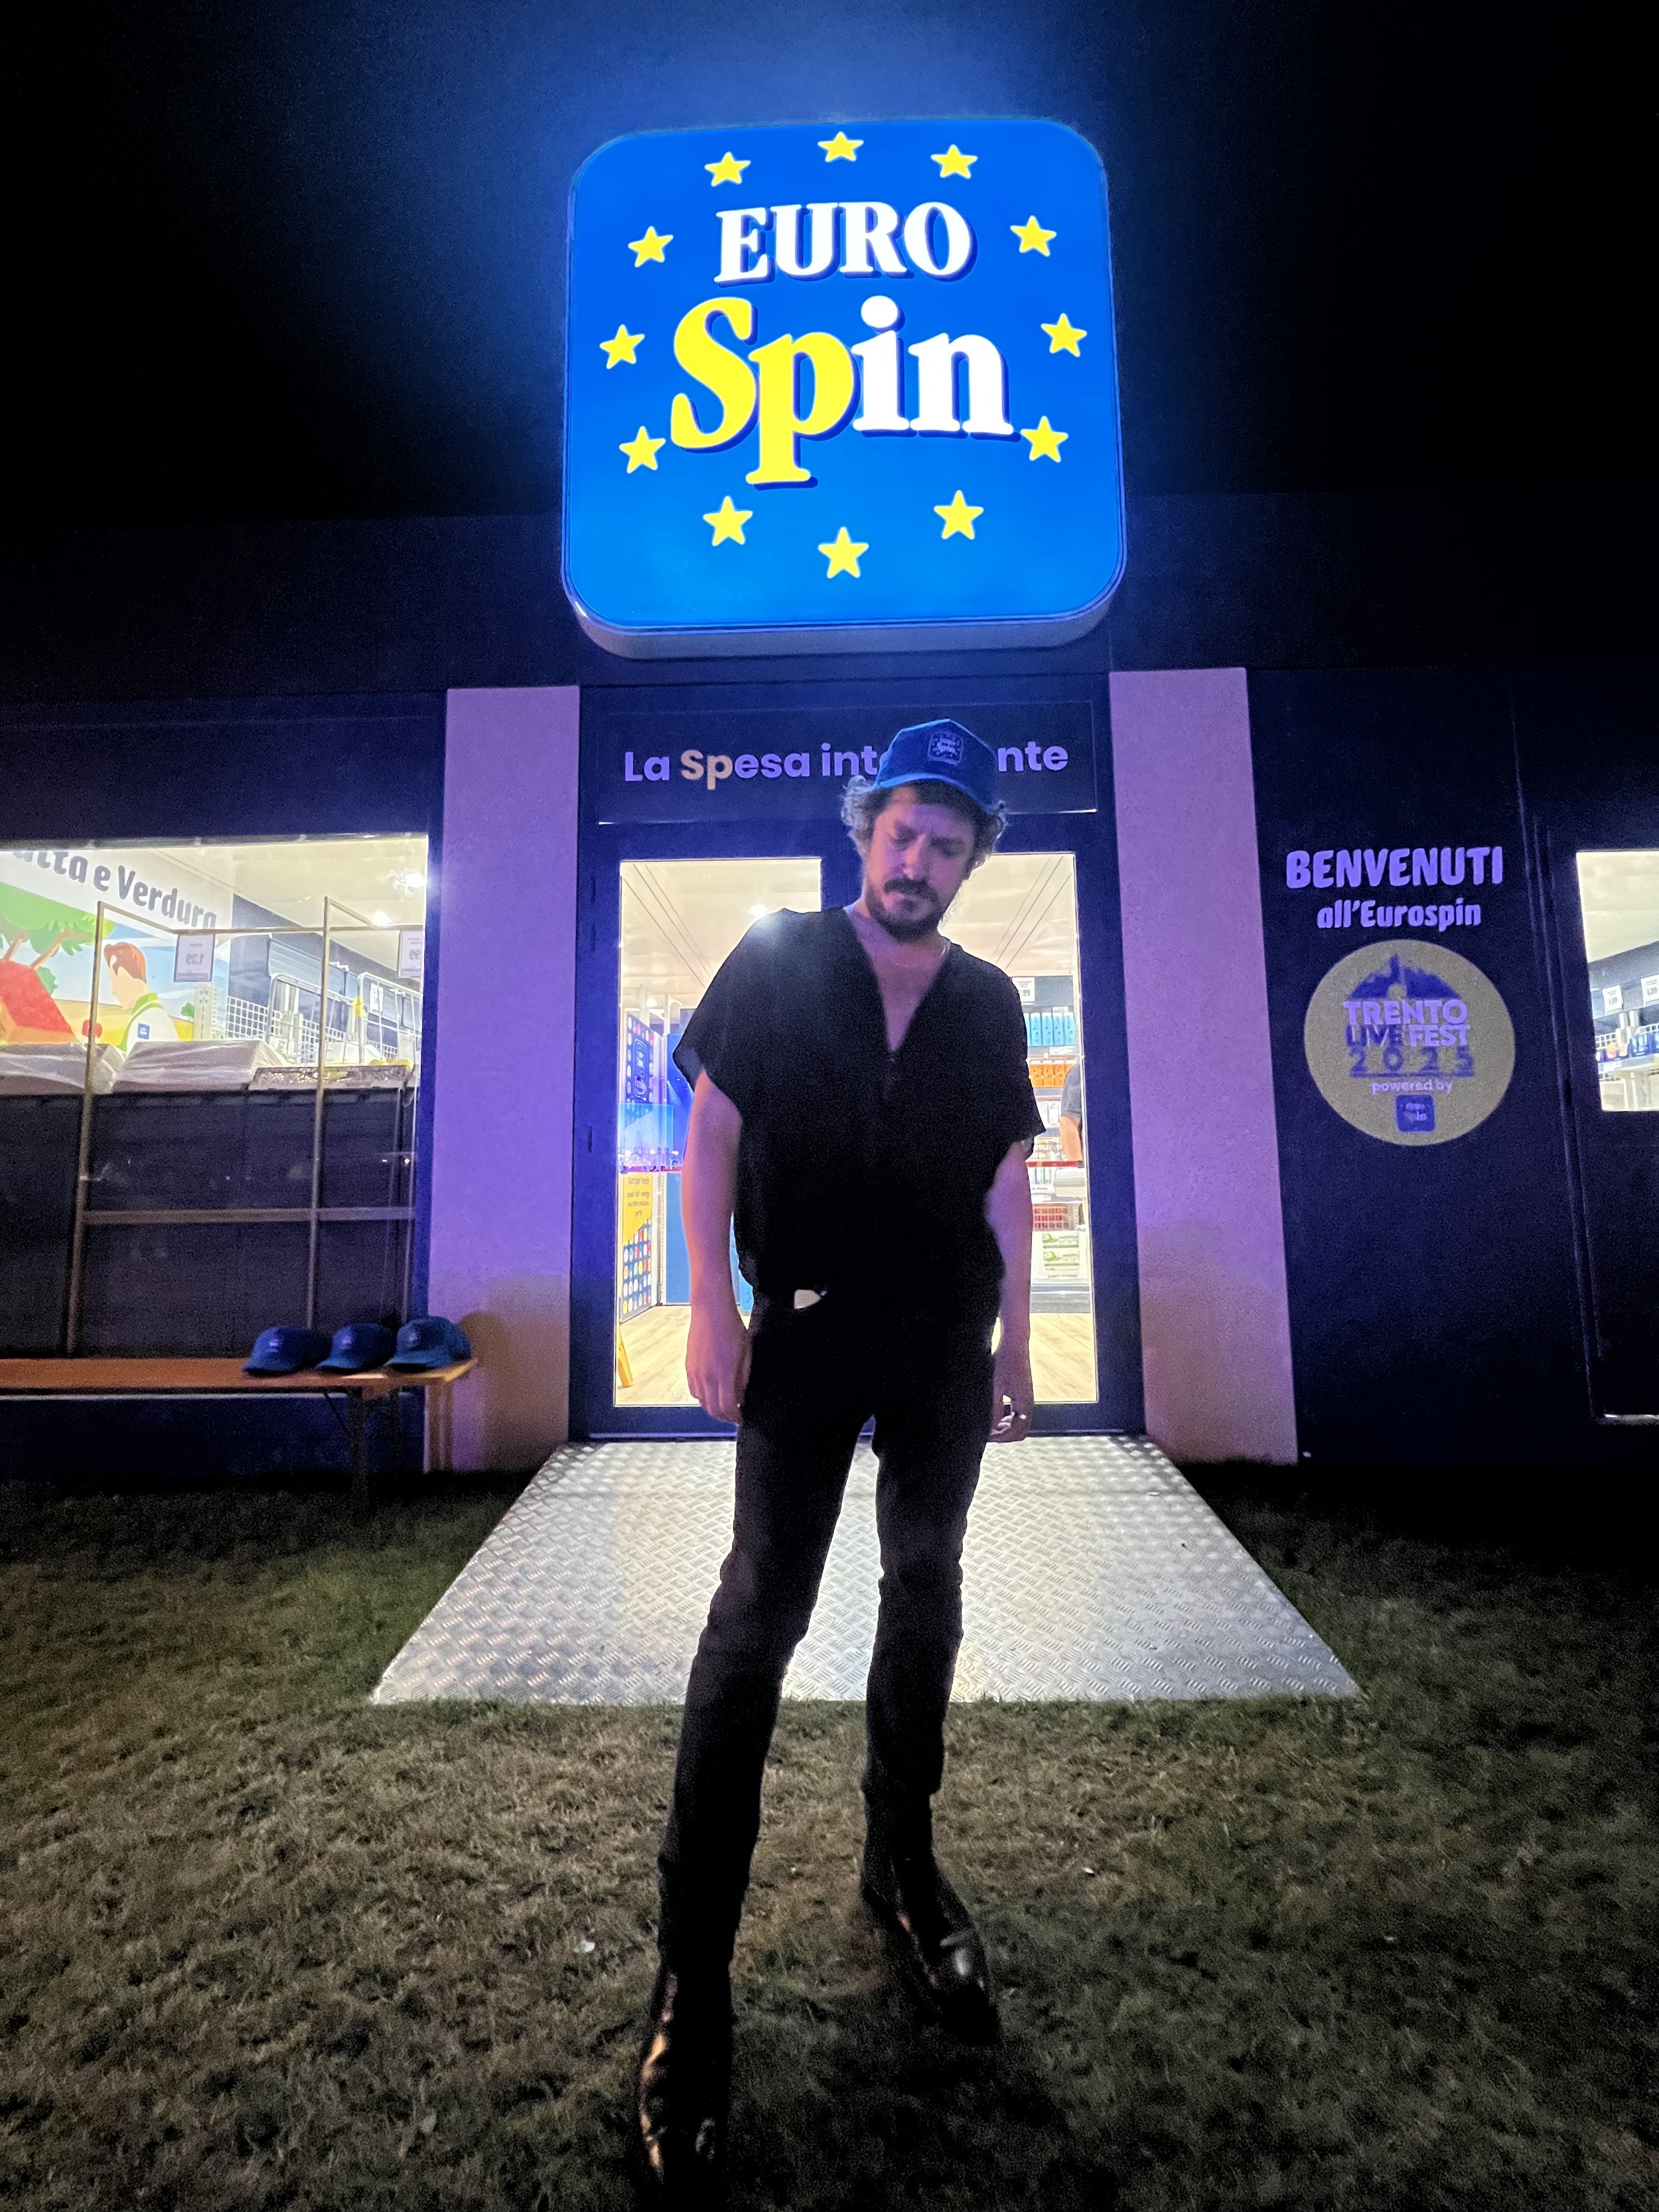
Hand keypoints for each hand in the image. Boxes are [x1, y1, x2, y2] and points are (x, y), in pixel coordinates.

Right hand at [685, 1296, 751, 1423]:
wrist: (711, 1311)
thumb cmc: (731, 1327)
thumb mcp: (746, 1353)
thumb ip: (743, 1377)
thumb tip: (741, 1396)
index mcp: (723, 1373)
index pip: (727, 1407)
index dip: (734, 1417)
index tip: (740, 1419)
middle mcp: (706, 1377)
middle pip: (713, 1409)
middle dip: (724, 1417)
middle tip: (733, 1416)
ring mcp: (695, 1373)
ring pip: (702, 1402)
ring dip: (713, 1409)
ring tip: (723, 1407)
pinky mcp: (688, 1367)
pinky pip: (693, 1391)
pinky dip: (702, 1398)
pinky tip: (711, 1394)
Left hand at [989, 1333, 1032, 1442]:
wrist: (1014, 1344)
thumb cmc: (1005, 1361)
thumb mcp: (994, 1388)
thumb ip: (993, 1410)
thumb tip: (990, 1427)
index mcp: (1024, 1404)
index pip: (1017, 1432)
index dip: (1001, 1438)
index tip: (988, 1436)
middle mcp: (1028, 1403)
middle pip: (1019, 1430)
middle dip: (1003, 1434)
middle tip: (988, 1432)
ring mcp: (1026, 1398)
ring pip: (1017, 1422)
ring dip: (1004, 1425)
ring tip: (989, 1423)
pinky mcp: (1022, 1393)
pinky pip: (1016, 1411)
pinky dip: (1006, 1416)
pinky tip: (995, 1410)